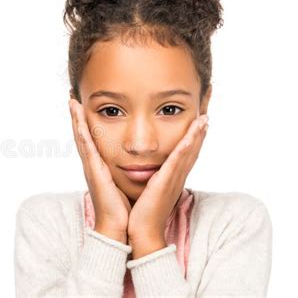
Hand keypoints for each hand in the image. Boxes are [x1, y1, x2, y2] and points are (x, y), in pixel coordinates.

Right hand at [69, 98, 130, 242]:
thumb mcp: (124, 185)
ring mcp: (91, 166)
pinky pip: (86, 145)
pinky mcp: (93, 169)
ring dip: (75, 118)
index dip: (86, 125)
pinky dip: (80, 129)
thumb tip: (138, 166)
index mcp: (100, 167)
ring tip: (72, 101)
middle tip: (72, 98)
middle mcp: (92, 165)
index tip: (83, 108)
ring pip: (81, 136)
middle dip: (77, 117)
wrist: (118, 227)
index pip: (91, 141)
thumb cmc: (123, 208)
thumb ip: (126, 173)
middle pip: (82, 136)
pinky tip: (77, 115)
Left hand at [127, 114, 208, 246]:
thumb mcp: (149, 193)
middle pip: (192, 152)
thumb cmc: (142, 214)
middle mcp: (176, 179)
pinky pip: (178, 161)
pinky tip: (191, 135)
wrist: (142, 231)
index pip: (185, 156)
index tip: (197, 126)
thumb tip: (148, 175)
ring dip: (197, 136)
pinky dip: (186, 147)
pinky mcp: (166, 182)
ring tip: (203, 120)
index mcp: (172, 180)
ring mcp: (173, 180)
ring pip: (188, 153)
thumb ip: (151, 182)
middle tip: (206, 117)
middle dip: (199, 134)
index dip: (192, 141)